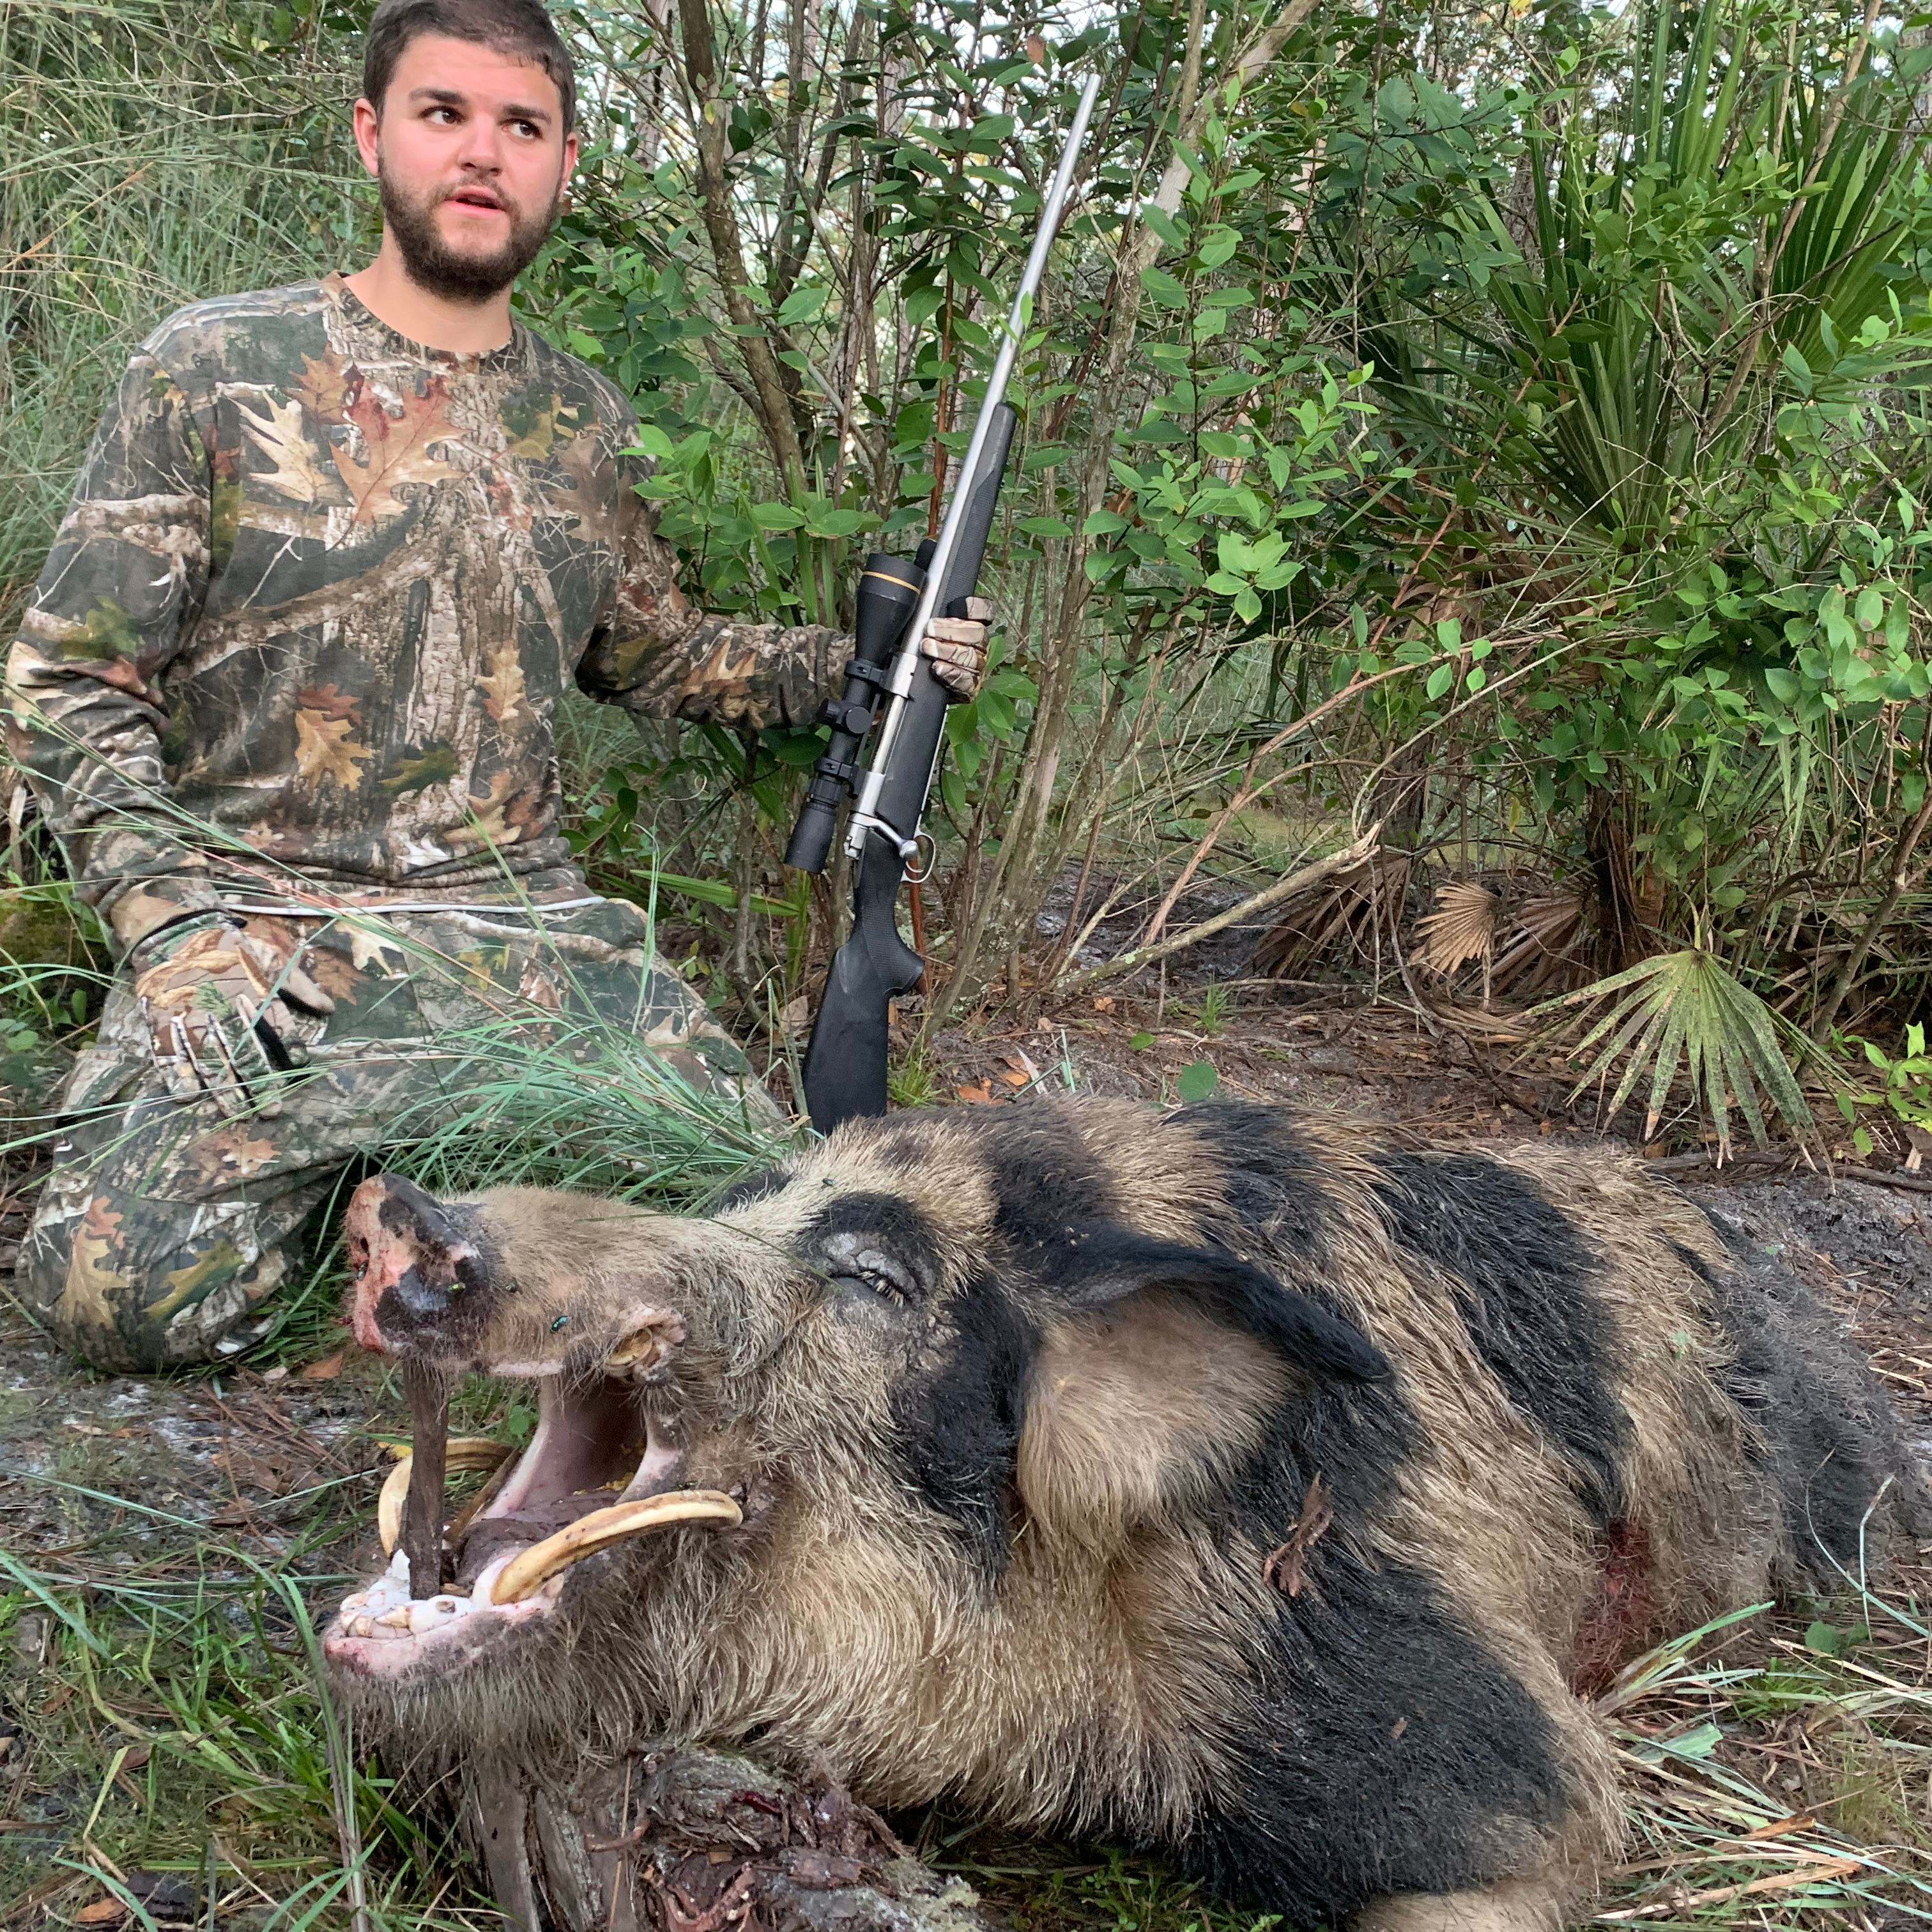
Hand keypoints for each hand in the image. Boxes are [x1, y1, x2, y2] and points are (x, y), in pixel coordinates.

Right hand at [133, 916, 334, 1109]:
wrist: (173, 928)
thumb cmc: (228, 947)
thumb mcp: (270, 957)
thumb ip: (299, 985)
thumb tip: (330, 1008)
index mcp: (252, 990)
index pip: (276, 1025)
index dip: (290, 1047)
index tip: (300, 1066)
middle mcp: (224, 1005)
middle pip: (244, 1050)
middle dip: (259, 1082)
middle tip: (273, 1111)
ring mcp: (191, 1013)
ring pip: (209, 1057)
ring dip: (224, 1089)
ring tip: (238, 1114)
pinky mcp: (163, 1017)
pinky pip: (168, 1050)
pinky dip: (176, 1075)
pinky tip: (187, 1098)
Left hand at [919, 596, 993, 700]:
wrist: (920, 682)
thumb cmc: (926, 648)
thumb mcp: (927, 628)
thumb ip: (930, 612)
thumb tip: (922, 600)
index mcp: (973, 625)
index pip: (984, 611)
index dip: (973, 607)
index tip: (955, 606)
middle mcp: (979, 646)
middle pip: (977, 634)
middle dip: (951, 630)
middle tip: (930, 630)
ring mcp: (977, 667)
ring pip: (971, 657)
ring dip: (948, 651)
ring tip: (928, 648)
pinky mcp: (970, 687)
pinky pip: (967, 681)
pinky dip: (952, 673)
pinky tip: (938, 668)